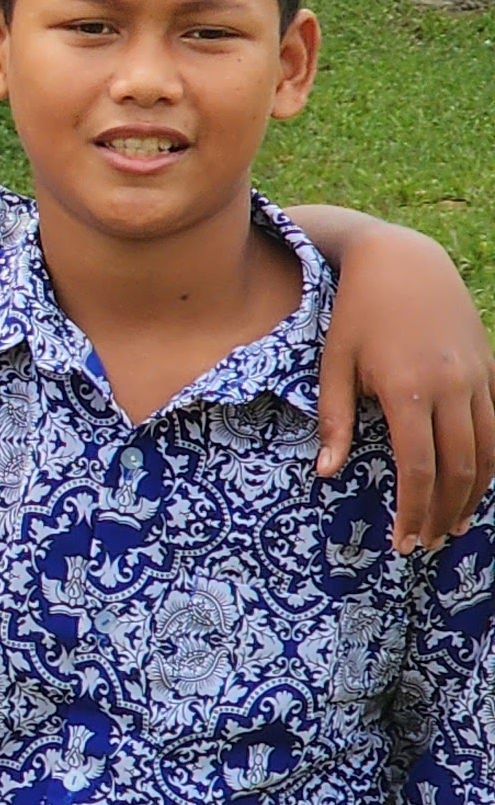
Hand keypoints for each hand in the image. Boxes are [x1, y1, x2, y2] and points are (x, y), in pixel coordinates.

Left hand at [312, 223, 494, 549]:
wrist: (402, 262)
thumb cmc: (356, 314)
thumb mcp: (333, 365)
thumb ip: (334, 420)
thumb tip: (327, 473)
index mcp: (409, 391)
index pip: (419, 469)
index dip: (413, 510)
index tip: (403, 540)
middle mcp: (452, 388)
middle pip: (460, 469)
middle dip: (444, 512)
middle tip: (427, 542)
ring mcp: (478, 378)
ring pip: (487, 451)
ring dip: (473, 494)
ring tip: (453, 524)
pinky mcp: (490, 369)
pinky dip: (490, 460)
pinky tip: (474, 483)